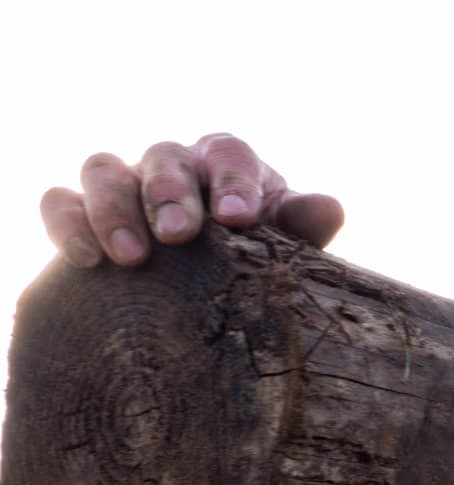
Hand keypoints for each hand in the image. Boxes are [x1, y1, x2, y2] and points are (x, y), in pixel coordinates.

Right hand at [40, 133, 344, 268]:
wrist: (205, 298)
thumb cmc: (251, 263)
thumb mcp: (284, 249)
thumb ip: (302, 229)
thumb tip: (331, 208)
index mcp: (226, 167)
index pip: (228, 153)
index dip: (233, 181)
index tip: (238, 219)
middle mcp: (173, 168)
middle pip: (163, 156)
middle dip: (170, 192)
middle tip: (179, 235)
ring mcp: (125, 186)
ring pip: (104, 169)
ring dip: (114, 209)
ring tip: (133, 258)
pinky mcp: (81, 214)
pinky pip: (59, 200)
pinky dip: (66, 221)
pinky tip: (86, 260)